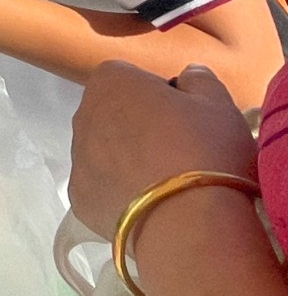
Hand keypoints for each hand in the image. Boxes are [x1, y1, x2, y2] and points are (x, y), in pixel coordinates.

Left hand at [69, 62, 256, 238]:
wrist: (187, 221)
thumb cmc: (203, 149)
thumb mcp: (218, 103)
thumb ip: (200, 79)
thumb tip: (188, 75)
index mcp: (110, 81)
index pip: (132, 78)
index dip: (161, 97)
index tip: (186, 120)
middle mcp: (83, 113)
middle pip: (114, 114)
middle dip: (141, 127)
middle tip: (180, 152)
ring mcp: (76, 157)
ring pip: (105, 151)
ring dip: (128, 160)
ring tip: (168, 185)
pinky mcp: (77, 197)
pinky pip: (101, 187)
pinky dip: (122, 194)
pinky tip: (150, 207)